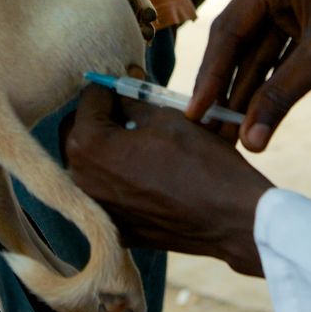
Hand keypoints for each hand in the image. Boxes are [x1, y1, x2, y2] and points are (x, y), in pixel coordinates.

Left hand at [63, 86, 270, 276]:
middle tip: (130, 110)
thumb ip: (131, 101)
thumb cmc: (201, 162)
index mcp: (89, 145)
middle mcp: (82, 180)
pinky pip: (106, 194)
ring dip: (106, 147)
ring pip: (89, 165)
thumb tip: (119, 92)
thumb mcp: (165, 116)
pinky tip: (144, 172)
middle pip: (78, 133)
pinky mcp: (116, 228)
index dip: (111, 87)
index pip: (88, 100)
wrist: (232, 218)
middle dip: (101, 116)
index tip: (130, 83)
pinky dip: (118, 179)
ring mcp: (98, 209)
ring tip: (138, 140)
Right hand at [190, 0, 310, 152]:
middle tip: (205, 128)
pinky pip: (281, 59)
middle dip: (225, 86)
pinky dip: (271, 88)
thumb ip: (281, 96)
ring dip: (247, 93)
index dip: (211, 74)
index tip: (195, 113)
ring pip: (260, 55)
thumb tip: (248, 139)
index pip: (231, 28)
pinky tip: (255, 119)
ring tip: (227, 134)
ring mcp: (296, 3)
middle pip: (240, 41)